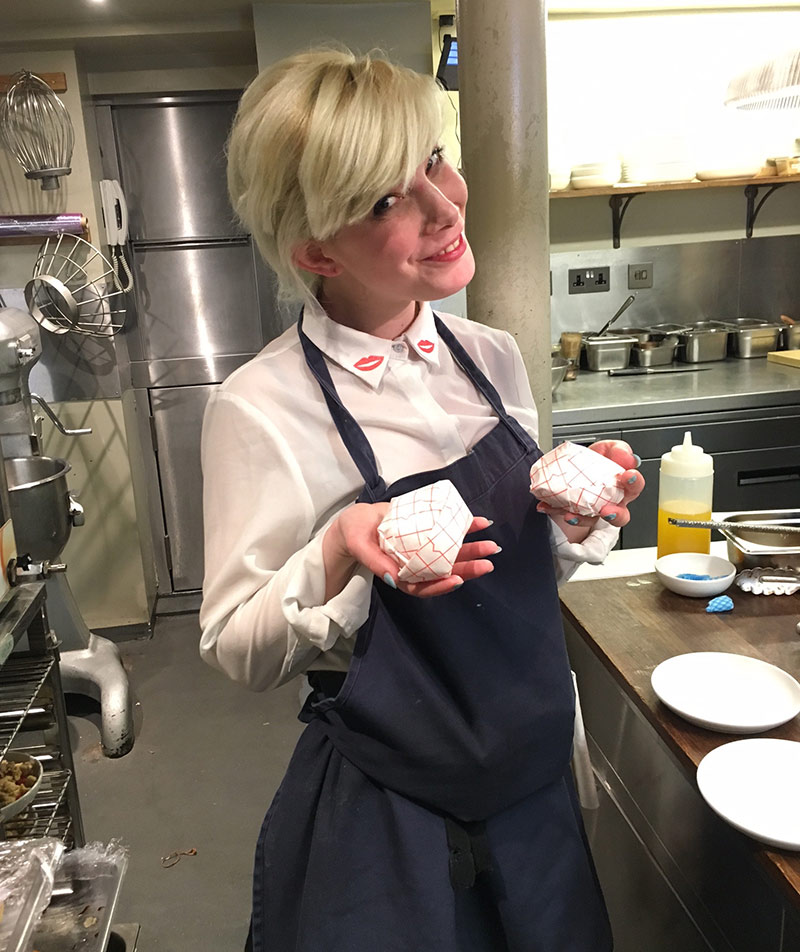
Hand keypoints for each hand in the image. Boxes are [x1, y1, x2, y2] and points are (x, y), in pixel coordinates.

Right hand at [325, 504, 497, 598]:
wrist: (356, 520)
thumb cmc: (354, 535)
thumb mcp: (360, 546)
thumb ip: (375, 562)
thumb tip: (393, 578)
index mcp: (399, 574)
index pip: (423, 587)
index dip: (441, 585)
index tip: (457, 580)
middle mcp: (415, 564)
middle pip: (444, 570)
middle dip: (467, 567)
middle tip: (488, 562)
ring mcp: (422, 549)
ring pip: (450, 554)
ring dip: (471, 549)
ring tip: (491, 545)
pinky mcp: (426, 534)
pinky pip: (446, 533)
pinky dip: (462, 528)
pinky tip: (478, 523)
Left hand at [535, 440, 644, 532]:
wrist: (573, 467)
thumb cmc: (595, 462)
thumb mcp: (608, 449)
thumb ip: (618, 450)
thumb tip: (628, 457)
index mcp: (623, 486)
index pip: (635, 486)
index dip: (634, 482)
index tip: (628, 475)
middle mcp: (611, 502)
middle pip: (621, 515)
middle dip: (615, 514)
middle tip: (607, 510)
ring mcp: (592, 510)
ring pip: (592, 521)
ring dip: (583, 519)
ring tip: (572, 514)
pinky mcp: (574, 513)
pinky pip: (566, 515)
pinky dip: (555, 510)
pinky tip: (546, 505)